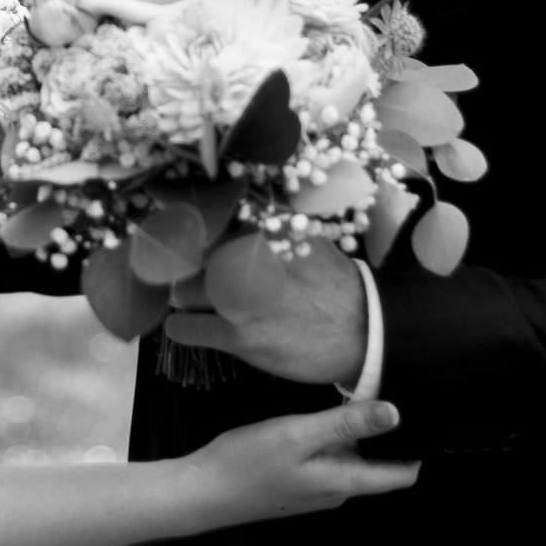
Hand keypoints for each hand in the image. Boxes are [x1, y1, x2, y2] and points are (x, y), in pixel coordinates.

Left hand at [163, 236, 366, 387]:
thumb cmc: (331, 283)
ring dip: (186, 297)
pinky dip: (181, 327)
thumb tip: (229, 210)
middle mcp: (247, 256)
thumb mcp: (304, 237)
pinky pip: (183, 327)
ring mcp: (239, 297)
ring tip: (195, 302)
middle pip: (190, 256)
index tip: (185, 239)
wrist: (363, 331)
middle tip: (196, 277)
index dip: (190, 232)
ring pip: (183, 290)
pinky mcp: (237, 335)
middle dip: (190, 267)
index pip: (203, 220)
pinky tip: (189, 326)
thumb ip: (267, 223)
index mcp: (262, 227)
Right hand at [185, 399, 418, 527]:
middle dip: (388, 434)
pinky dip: (335, 438)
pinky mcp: (298, 482)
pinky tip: (325, 414)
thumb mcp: (298, 435)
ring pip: (352, 459)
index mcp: (344, 482)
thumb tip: (397, 414)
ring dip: (359, 434)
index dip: (419, 449)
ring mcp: (316, 489)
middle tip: (395, 390)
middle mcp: (337, 491)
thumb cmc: (249, 462)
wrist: (202, 492)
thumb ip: (346, 424)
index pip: (401, 475)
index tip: (430, 416)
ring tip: (364, 393)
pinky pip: (329, 459)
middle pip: (378, 464)